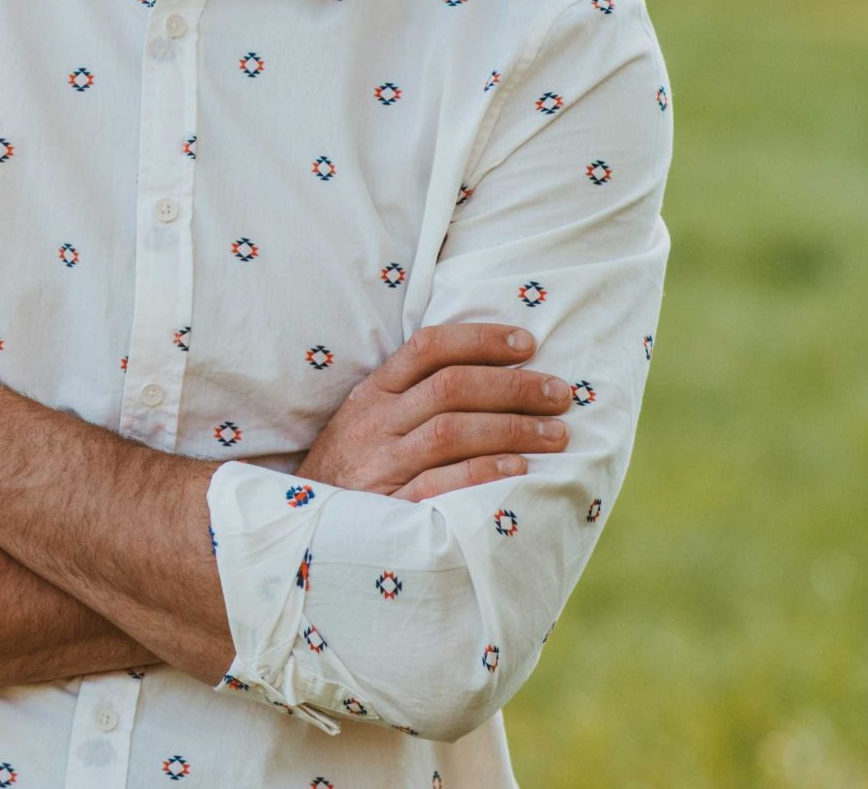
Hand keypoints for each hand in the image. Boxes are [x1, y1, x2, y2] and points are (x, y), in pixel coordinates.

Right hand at [295, 323, 573, 501]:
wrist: (307, 528)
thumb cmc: (353, 470)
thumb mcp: (367, 422)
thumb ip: (412, 397)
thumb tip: (489, 371)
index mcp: (372, 394)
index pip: (428, 348)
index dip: (480, 339)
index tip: (527, 343)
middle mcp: (375, 423)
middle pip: (450, 388)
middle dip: (513, 386)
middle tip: (560, 394)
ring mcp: (380, 465)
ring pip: (450, 432)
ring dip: (512, 428)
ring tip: (557, 434)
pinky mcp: (388, 507)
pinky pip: (440, 484)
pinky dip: (483, 473)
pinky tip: (520, 470)